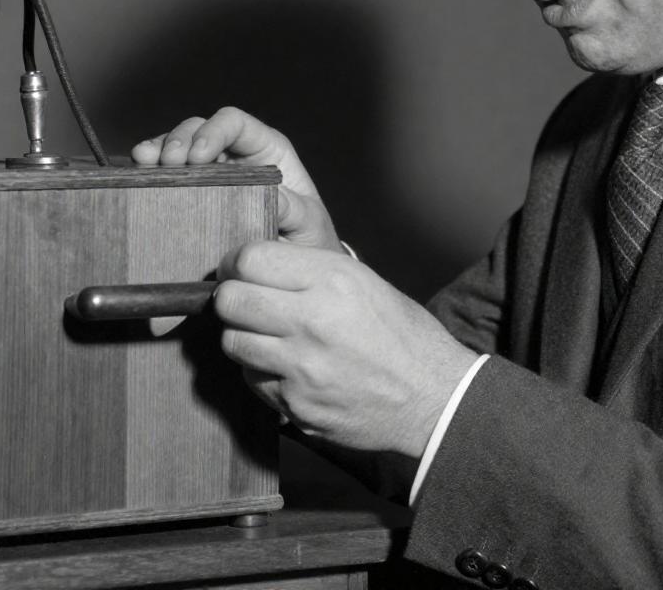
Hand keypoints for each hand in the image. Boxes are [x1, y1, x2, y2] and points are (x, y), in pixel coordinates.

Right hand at [131, 107, 338, 250]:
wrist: (290, 273)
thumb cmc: (305, 238)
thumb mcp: (307, 222)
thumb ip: (293, 209)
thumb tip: (272, 197)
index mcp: (265, 151)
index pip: (235, 123)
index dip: (213, 130)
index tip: (198, 157)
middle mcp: (234, 156)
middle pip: (198, 129)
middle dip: (179, 140)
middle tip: (168, 164)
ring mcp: (209, 175)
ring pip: (176, 147)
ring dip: (157, 151)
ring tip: (145, 164)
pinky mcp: (190, 197)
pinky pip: (164, 175)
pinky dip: (148, 171)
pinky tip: (137, 175)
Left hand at [215, 241, 479, 457]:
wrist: (432, 396)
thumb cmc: (402, 334)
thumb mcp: (364, 281)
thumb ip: (309, 270)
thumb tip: (255, 263)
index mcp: (333, 280)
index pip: (251, 258)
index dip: (238, 261)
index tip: (240, 267)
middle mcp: (312, 320)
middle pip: (230, 300)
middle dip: (231, 297)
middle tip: (245, 300)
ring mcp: (301, 367)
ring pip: (232, 342)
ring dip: (243, 336)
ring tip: (266, 335)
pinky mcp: (295, 405)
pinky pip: (253, 380)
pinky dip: (261, 371)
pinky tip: (286, 366)